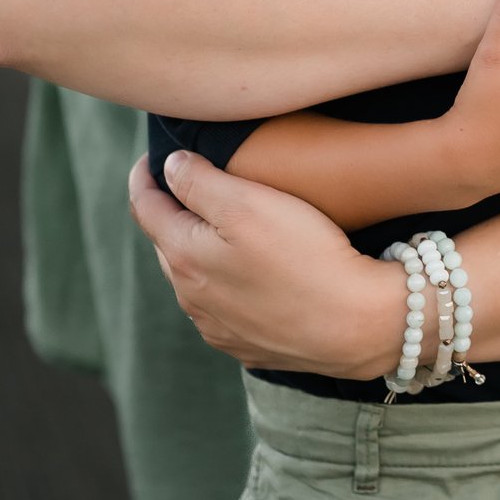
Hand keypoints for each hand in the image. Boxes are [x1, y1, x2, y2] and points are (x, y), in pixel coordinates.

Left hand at [128, 152, 406, 380]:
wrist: (354, 323)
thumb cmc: (304, 256)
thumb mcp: (250, 203)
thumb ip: (200, 181)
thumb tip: (171, 166)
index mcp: (183, 256)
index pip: (146, 208)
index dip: (145, 176)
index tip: (156, 155)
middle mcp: (190, 297)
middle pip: (169, 243)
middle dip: (175, 213)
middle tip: (195, 187)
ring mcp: (217, 326)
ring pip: (195, 279)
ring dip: (201, 252)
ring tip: (227, 230)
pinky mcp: (246, 344)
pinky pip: (223, 308)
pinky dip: (227, 285)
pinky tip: (253, 276)